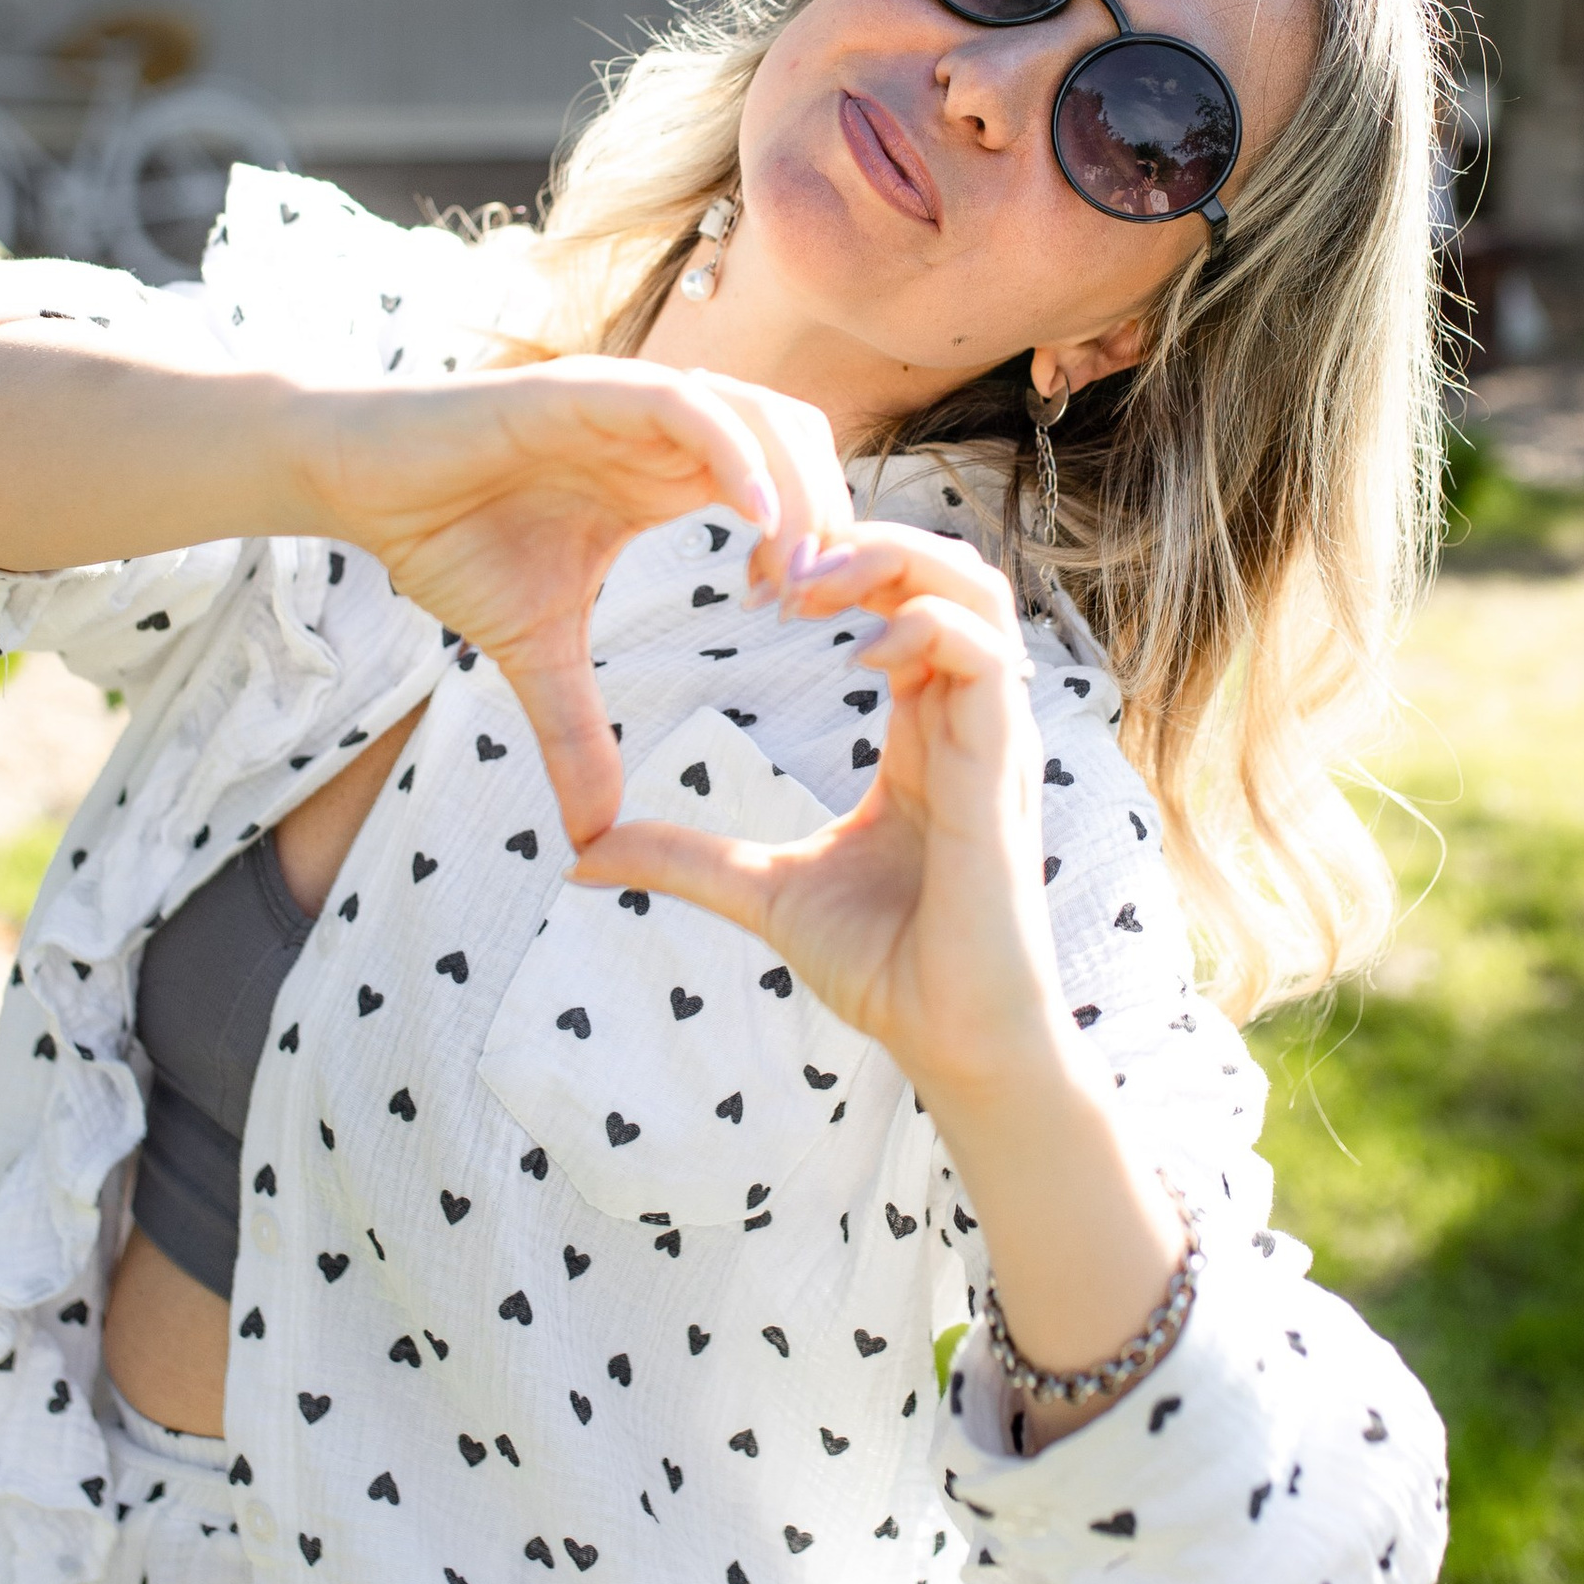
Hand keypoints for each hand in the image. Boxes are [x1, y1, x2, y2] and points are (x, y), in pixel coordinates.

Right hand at [296, 360, 853, 846]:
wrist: (359, 483)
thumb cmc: (448, 540)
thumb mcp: (534, 652)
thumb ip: (577, 732)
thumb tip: (594, 837)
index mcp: (668, 473)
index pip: (787, 483)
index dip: (816, 545)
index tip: (802, 622)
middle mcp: (665, 428)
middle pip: (799, 442)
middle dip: (832, 517)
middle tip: (826, 604)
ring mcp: (632, 400)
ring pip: (762, 417)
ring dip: (800, 490)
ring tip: (799, 574)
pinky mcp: (590, 388)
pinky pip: (690, 406)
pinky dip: (735, 455)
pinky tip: (753, 519)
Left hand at [567, 520, 1066, 1114]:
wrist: (952, 1042)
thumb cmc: (884, 967)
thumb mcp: (760, 894)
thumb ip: (683, 859)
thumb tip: (580, 857)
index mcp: (924, 731)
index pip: (903, 602)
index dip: (837, 572)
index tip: (754, 587)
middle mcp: (966, 719)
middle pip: (944, 571)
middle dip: (863, 542)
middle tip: (775, 568)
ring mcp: (992, 738)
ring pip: (977, 590)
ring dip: (898, 562)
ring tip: (813, 585)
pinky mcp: (1003, 770)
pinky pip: (987, 657)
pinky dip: (928, 627)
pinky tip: (860, 651)